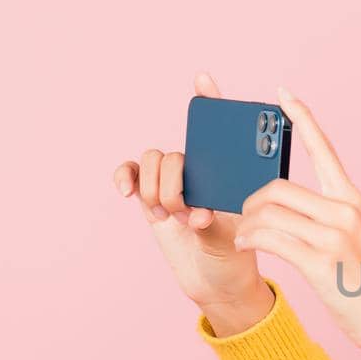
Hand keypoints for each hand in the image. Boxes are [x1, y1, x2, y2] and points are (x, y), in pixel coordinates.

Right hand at [113, 72, 265, 310]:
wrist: (216, 280)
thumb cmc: (236, 253)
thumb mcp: (236, 234)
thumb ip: (214, 219)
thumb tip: (197, 213)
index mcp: (228, 171)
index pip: (220, 128)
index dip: (210, 101)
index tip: (202, 80)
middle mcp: (200, 169)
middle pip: (176, 153)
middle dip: (176, 185)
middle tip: (187, 214)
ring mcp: (172, 180)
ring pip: (152, 161)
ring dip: (156, 190)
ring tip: (169, 218)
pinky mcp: (149, 194)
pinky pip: (130, 173)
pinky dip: (124, 177)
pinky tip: (125, 192)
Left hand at [233, 86, 360, 359]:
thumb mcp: (355, 239)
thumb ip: (327, 217)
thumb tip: (281, 206)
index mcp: (353, 200)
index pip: (323, 149)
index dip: (301, 118)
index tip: (282, 93)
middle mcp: (345, 211)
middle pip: (277, 187)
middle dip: (251, 202)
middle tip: (245, 220)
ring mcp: (334, 235)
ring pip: (268, 212)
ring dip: (246, 224)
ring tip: (244, 237)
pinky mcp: (321, 262)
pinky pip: (270, 238)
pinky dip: (250, 238)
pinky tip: (246, 245)